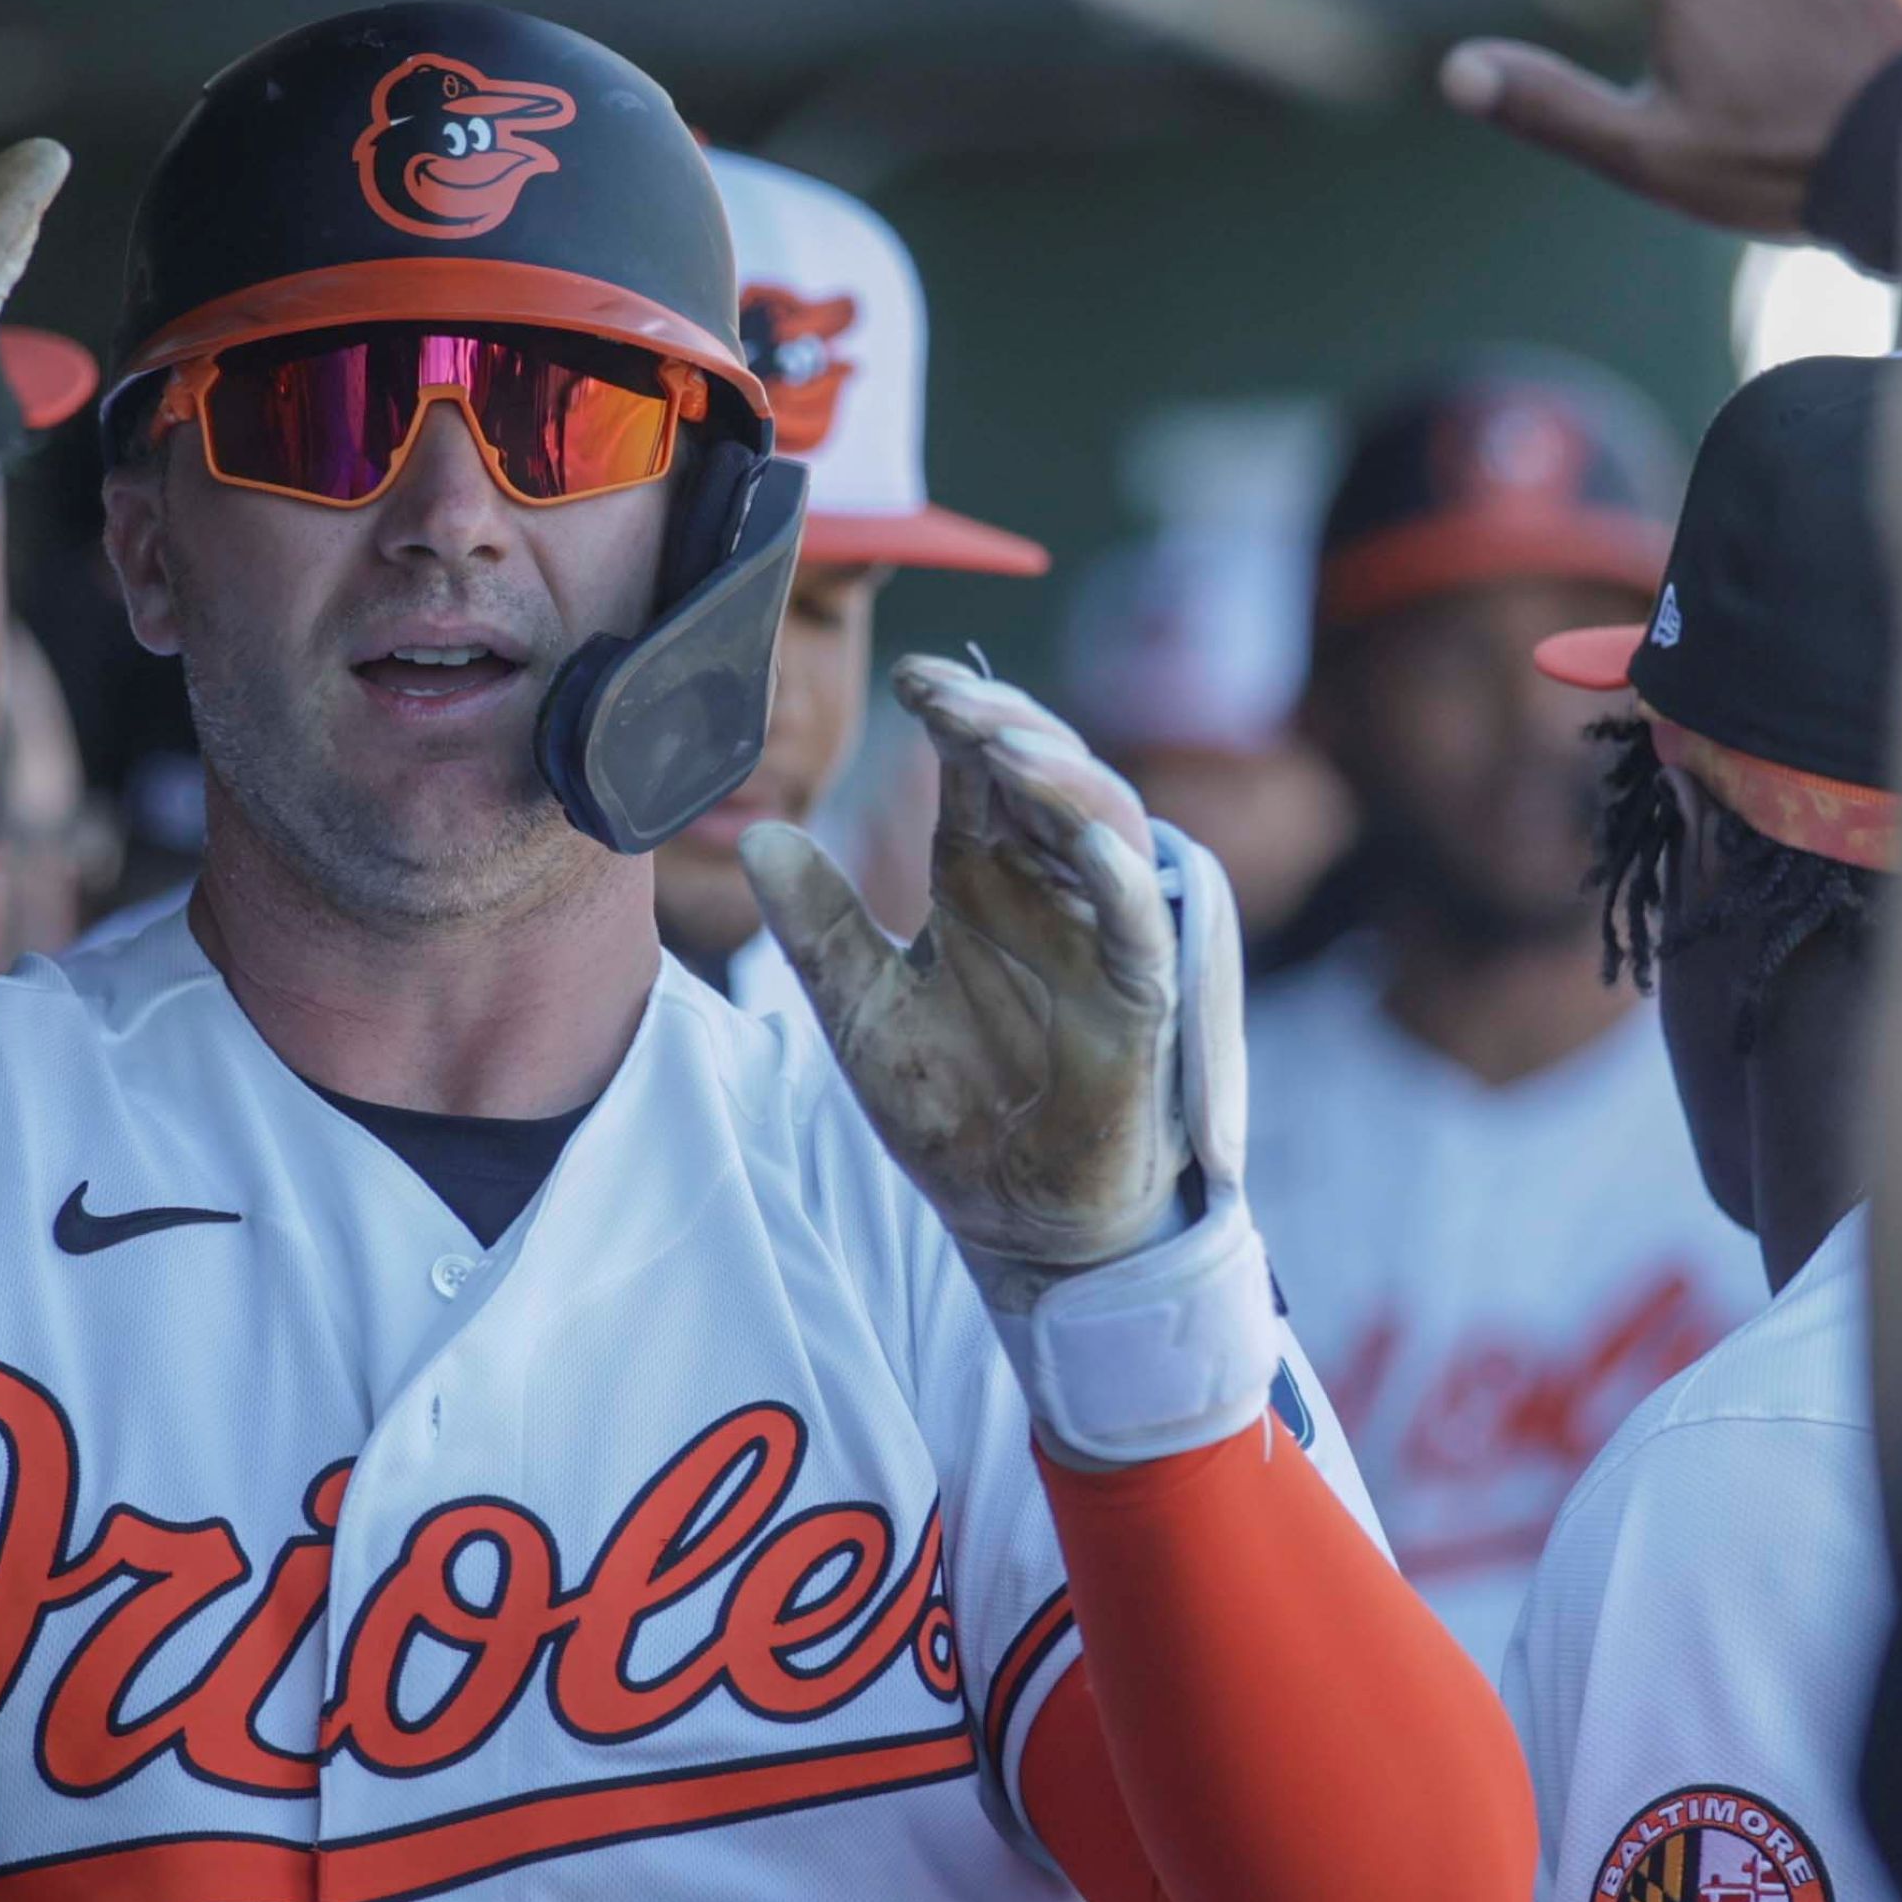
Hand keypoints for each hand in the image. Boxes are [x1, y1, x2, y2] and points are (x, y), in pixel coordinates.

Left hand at [743, 658, 1180, 1281]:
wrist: (1013, 1221)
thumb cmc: (955, 1110)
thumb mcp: (860, 1008)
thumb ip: (817, 925)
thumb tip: (759, 835)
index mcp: (985, 881)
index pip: (978, 772)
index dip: (953, 716)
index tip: (906, 680)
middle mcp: (1049, 892)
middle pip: (1044, 773)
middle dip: (1002, 722)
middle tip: (943, 697)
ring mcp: (1101, 938)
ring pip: (1102, 823)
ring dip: (1058, 775)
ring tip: (1000, 742)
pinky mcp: (1140, 999)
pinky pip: (1142, 923)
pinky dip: (1118, 875)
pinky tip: (1082, 840)